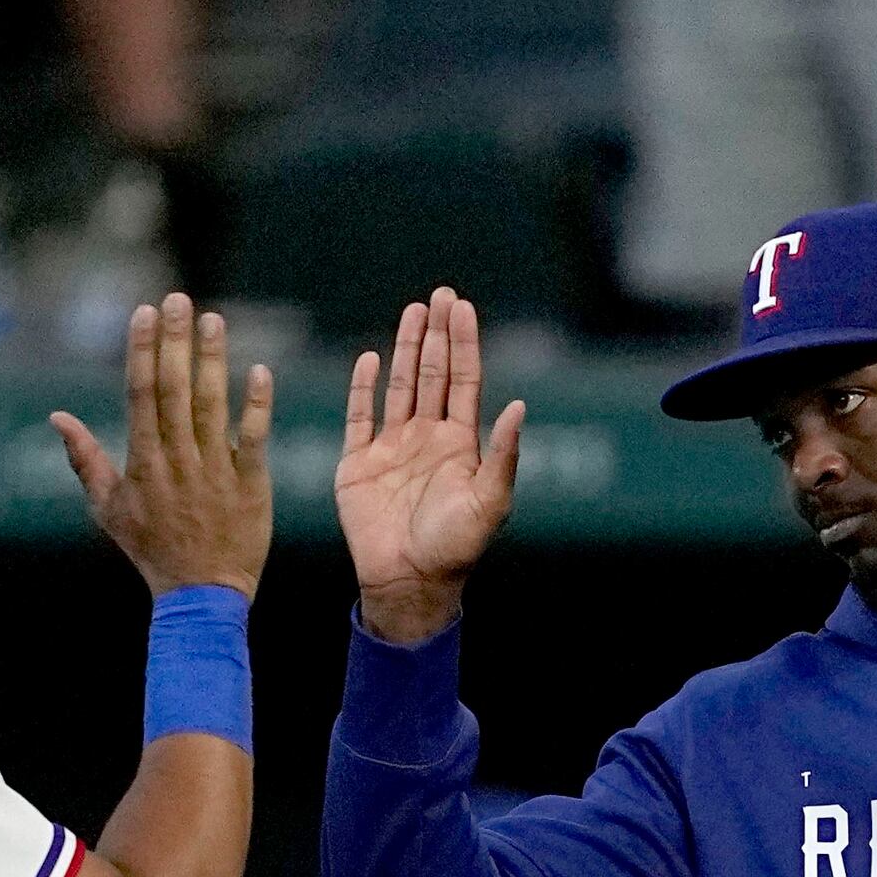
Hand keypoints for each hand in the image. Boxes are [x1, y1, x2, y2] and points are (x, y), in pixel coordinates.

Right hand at [52, 296, 275, 599]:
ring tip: (215, 320)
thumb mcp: (108, 509)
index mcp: (143, 463)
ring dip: (213, 361)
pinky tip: (259, 371)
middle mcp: (177, 461)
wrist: (201, 597)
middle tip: (179, 299)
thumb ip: (84, 459)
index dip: (143, 351)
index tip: (145, 313)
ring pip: (212, 407)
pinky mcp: (251, 486)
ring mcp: (215, 472)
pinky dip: (257, 407)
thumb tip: (56, 417)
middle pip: (175, 391)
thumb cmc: (152, 551)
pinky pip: (254, 440)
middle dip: (176, 342)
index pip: (141, 395)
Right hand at [340, 289, 526, 643]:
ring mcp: (392, 449)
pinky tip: (370, 358)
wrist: (408, 582)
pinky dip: (362, 388)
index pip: (463, 381)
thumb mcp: (490, 503)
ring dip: (405, 349)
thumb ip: (504, 455)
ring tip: (414, 311)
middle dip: (437, 334)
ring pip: (400, 387)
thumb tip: (518, 406)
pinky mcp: (358, 464)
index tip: (463, 308)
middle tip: (441, 294)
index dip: (464, 344)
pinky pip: (359, 417)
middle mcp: (427, 439)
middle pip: (433, 374)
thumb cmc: (455, 550)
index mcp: (460, 445)